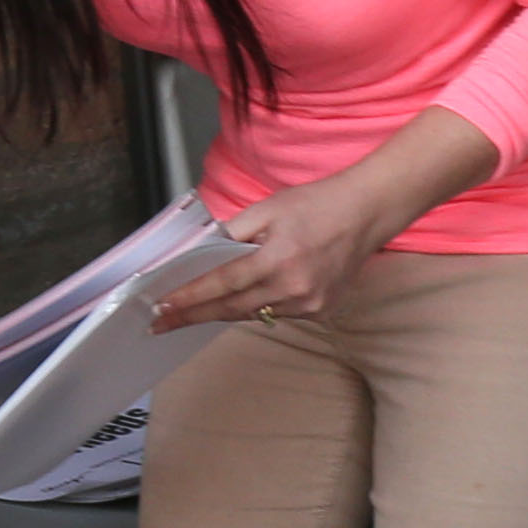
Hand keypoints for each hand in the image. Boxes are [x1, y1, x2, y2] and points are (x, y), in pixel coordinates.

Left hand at [149, 156, 417, 331]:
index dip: (189, 298)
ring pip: (253, 313)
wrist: (367, 212)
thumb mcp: (268, 208)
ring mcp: (310, 304)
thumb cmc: (317, 204)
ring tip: (193, 309)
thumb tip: (199, 254)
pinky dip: (257, 304)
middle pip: (232, 309)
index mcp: (278, 259)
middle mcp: (295, 288)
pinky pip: (277, 312)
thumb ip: (231, 233)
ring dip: (224, 310)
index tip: (162, 308)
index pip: (222, 284)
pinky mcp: (320, 310)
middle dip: (194, 315)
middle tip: (161, 323)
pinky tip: (245, 295)